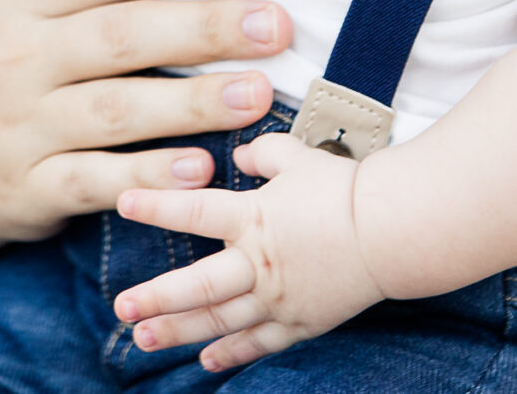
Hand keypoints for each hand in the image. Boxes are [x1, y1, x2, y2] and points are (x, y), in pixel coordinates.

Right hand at [0, 0, 293, 246]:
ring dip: (193, 103)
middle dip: (204, 28)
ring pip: (116, 111)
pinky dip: (149, 175)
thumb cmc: (4, 51)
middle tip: (276, 24)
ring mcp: (19, 126)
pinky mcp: (30, 187)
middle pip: (121, 36)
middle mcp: (12, 56)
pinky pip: (96, 180)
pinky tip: (202, 166)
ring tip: (259, 93)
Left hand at [112, 133, 385, 370]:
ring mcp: (280, 299)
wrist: (395, 229)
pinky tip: (206, 361)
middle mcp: (259, 264)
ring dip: (180, 331)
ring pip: (221, 320)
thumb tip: (240, 158)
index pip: (194, 211)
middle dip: (156, 298)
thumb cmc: (346, 188)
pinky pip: (260, 343)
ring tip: (144, 339)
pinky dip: (232, 353)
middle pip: (197, 286)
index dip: (156, 206)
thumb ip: (262, 155)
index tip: (122, 202)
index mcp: (254, 219)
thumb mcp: (299, 157)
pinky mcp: (302, 321)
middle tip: (121, 307)